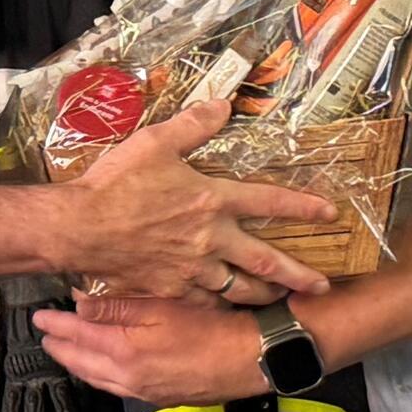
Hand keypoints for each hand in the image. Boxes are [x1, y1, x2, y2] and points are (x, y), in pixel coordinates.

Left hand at [34, 294, 268, 406]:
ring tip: (66, 352)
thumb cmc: (212, 325)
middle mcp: (129, 377)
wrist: (250, 358)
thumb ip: (117, 306)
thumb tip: (78, 303)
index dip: (56, 326)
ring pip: (100, 379)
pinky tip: (104, 368)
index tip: (38, 317)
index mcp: (125, 352)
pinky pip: (119, 388)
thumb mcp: (162, 304)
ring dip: (79, 365)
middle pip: (83, 364)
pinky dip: (102, 376)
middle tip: (45, 336)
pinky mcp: (162, 396)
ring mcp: (146, 391)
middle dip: (61, 349)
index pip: (78, 337)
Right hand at [56, 99, 338, 299]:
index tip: (330, 213)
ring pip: (239, 288)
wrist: (80, 228)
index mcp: (212, 201)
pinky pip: (204, 301)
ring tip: (279, 299)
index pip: (269, 202)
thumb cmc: (116, 183)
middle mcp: (211, 239)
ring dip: (263, 294)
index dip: (303, 206)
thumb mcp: (155, 142)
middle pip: (266, 261)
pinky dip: (220, 305)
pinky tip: (226, 307)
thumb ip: (192, 125)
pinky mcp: (171, 288)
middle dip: (298, 274)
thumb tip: (223, 104)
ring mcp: (192, 269)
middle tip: (323, 286)